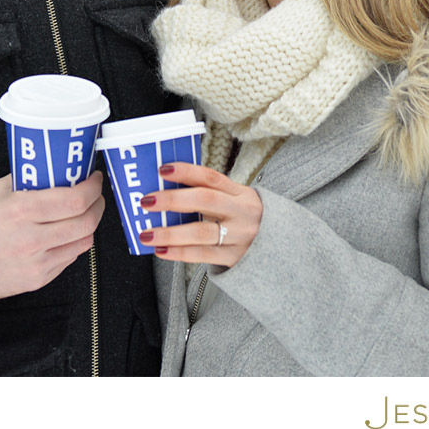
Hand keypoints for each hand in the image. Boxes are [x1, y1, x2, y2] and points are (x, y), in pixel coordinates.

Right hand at [0, 171, 104, 299]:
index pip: (75, 199)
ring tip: (82, 213)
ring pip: (83, 242)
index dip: (93, 187)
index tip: (94, 179)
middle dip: (98, 205)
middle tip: (94, 195)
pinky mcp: (38, 279)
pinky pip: (69, 258)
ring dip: (89, 225)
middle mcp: (32, 238)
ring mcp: (36, 262)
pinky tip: (65, 233)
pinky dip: (74, 243)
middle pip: (86, 221)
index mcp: (21, 210)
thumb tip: (52, 168)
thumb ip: (25, 180)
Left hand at [138, 162, 261, 268]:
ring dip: (170, 233)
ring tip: (147, 234)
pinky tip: (161, 250)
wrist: (281, 249)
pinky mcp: (235, 258)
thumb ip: (210, 195)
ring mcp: (239, 236)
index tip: (162, 170)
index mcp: (241, 193)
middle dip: (173, 200)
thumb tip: (166, 191)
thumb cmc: (246, 221)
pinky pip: (203, 255)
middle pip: (205, 201)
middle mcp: (242, 212)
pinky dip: (179, 253)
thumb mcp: (237, 201)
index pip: (211, 177)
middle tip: (147, 201)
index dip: (186, 172)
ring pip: (201, 232)